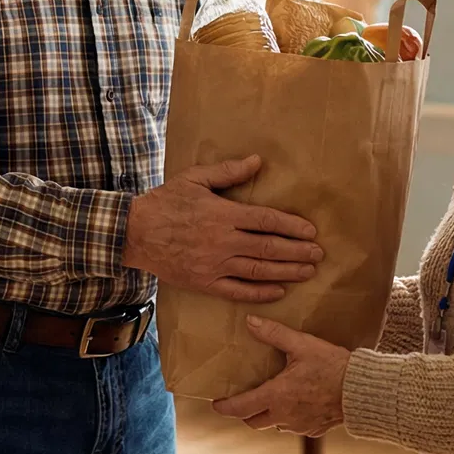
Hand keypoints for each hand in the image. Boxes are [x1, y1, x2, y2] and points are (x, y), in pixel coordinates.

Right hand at [122, 156, 321, 301]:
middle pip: (269, 248)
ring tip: (307, 272)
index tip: (311, 231)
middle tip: (318, 254)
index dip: (292, 226)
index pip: (267, 221)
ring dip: (287, 272)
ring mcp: (215, 265)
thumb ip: (228, 171)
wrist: (134, 232)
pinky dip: (261, 293)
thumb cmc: (164, 202)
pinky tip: (279, 291)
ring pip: (259, 271)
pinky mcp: (205, 283)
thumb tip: (258, 161)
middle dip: (298, 252)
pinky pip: (238, 291)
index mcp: (223, 214)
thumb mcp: (195, 179)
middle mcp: (223, 242)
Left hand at [213, 316, 350, 436]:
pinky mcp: (316, 430)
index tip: (216, 404)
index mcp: (276, 397)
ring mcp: (300, 426)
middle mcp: (284, 416)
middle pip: (254, 421)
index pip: (241, 408)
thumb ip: (274, 333)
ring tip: (270, 398)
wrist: (364, 391)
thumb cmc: (333, 366)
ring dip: (268, 415)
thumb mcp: (302, 345)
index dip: (225, 407)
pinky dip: (289, 417)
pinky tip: (296, 403)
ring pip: (275, 425)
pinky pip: (295, 426)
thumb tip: (250, 321)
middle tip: (242, 400)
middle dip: (244, 413)